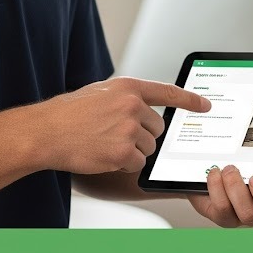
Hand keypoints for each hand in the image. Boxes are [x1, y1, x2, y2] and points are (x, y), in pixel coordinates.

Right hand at [34, 77, 210, 175]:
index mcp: (129, 87)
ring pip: (149, 148)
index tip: (206, 105)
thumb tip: (147, 109)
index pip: (169, 92)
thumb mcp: (101, 92)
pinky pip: (138, 164)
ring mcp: (129, 128)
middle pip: (158, 129)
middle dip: (143, 136)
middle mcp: (133, 105)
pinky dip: (125, 165)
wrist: (45, 132)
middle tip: (116, 135)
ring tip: (106, 143)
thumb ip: (127, 97)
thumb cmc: (69, 114)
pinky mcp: (123, 151)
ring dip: (132, 152)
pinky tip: (105, 156)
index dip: (190, 100)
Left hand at [188, 165, 252, 227]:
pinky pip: (223, 209)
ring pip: (248, 213)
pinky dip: (217, 188)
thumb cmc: (234, 159)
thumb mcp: (252, 152)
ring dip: (236, 189)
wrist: (205, 168)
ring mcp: (246, 215)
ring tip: (229, 170)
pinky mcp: (224, 218)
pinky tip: (215, 175)